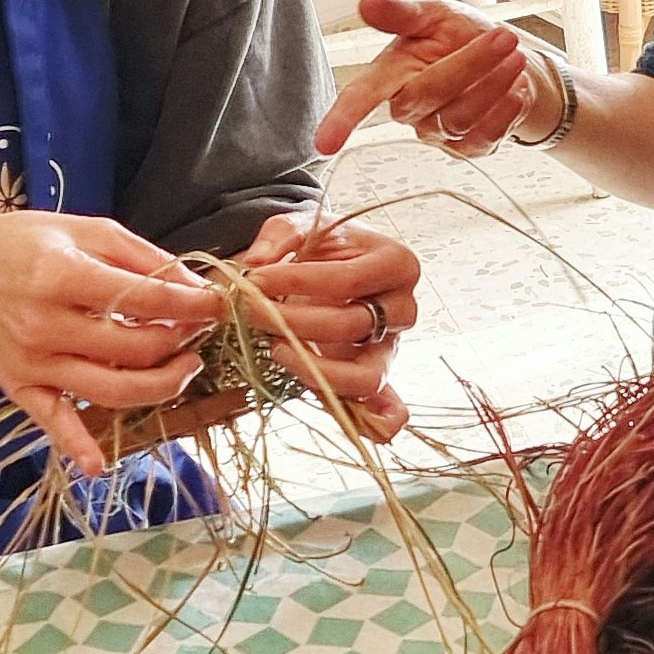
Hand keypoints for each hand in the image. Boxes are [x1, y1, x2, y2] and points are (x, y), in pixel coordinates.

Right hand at [0, 211, 222, 474]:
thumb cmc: (22, 244)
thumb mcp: (83, 229)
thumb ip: (140, 256)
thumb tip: (193, 284)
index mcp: (61, 274)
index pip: (145, 298)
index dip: (192, 304)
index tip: (220, 304)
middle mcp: (45, 323)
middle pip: (135, 348)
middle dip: (181, 341)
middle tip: (198, 330)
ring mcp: (34, 362)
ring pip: (111, 390)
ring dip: (161, 386)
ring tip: (185, 367)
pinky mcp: (21, 387)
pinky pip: (53, 423)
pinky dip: (76, 448)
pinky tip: (100, 466)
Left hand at [230, 211, 419, 440]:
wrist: (329, 265)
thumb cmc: (320, 247)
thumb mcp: (298, 226)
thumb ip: (276, 239)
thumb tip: (255, 267)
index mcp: (395, 264)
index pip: (347, 280)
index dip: (298, 283)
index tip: (254, 280)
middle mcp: (402, 309)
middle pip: (351, 326)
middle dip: (293, 322)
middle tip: (250, 312)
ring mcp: (391, 347)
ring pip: (366, 375)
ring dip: (315, 370)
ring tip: (276, 351)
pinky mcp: (375, 375)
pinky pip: (388, 407)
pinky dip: (379, 422)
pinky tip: (364, 427)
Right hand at [311, 0, 548, 157]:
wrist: (510, 58)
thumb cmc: (460, 35)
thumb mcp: (434, 13)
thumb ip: (402, 12)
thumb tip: (367, 3)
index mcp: (390, 74)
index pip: (359, 98)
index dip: (342, 119)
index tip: (325, 142)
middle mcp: (408, 108)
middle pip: (424, 96)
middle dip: (469, 63)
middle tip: (502, 37)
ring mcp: (438, 132)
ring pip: (458, 117)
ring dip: (494, 83)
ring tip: (514, 55)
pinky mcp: (468, 147)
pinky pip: (484, 136)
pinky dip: (506, 109)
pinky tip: (516, 88)